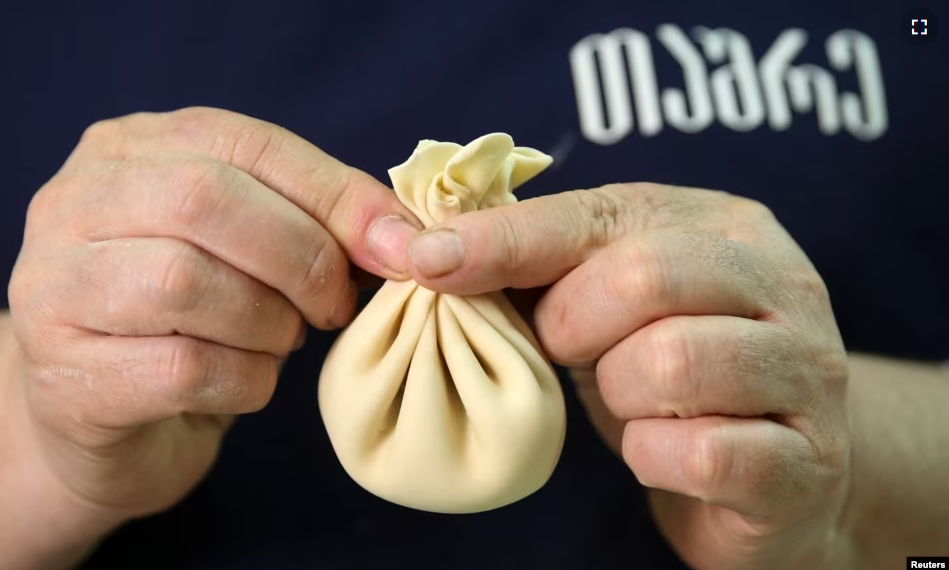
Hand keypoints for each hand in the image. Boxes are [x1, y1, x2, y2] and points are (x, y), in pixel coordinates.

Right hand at [7, 107, 420, 523]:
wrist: (100, 423)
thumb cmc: (191, 322)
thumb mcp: (246, 250)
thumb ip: (315, 224)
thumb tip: (407, 238)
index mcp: (127, 150)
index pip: (246, 143)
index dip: (335, 194)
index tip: (399, 246)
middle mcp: (73, 204)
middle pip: (205, 199)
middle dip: (302, 256)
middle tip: (334, 305)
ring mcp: (53, 289)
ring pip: (186, 283)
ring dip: (269, 322)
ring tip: (280, 340)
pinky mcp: (66, 378)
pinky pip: (184, 368)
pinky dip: (246, 380)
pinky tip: (247, 383)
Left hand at [407, 183, 850, 569]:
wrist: (773, 468)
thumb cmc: (667, 368)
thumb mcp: (609, 299)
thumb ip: (543, 262)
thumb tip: (430, 247)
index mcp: (725, 226)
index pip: (598, 216)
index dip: (506, 239)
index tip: (425, 260)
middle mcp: (782, 284)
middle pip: (644, 277)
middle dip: (573, 324)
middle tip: (564, 351)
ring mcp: (806, 372)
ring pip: (675, 361)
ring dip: (619, 393)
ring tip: (626, 400)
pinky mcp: (804, 461)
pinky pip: (703, 454)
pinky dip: (652, 457)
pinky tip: (656, 451)